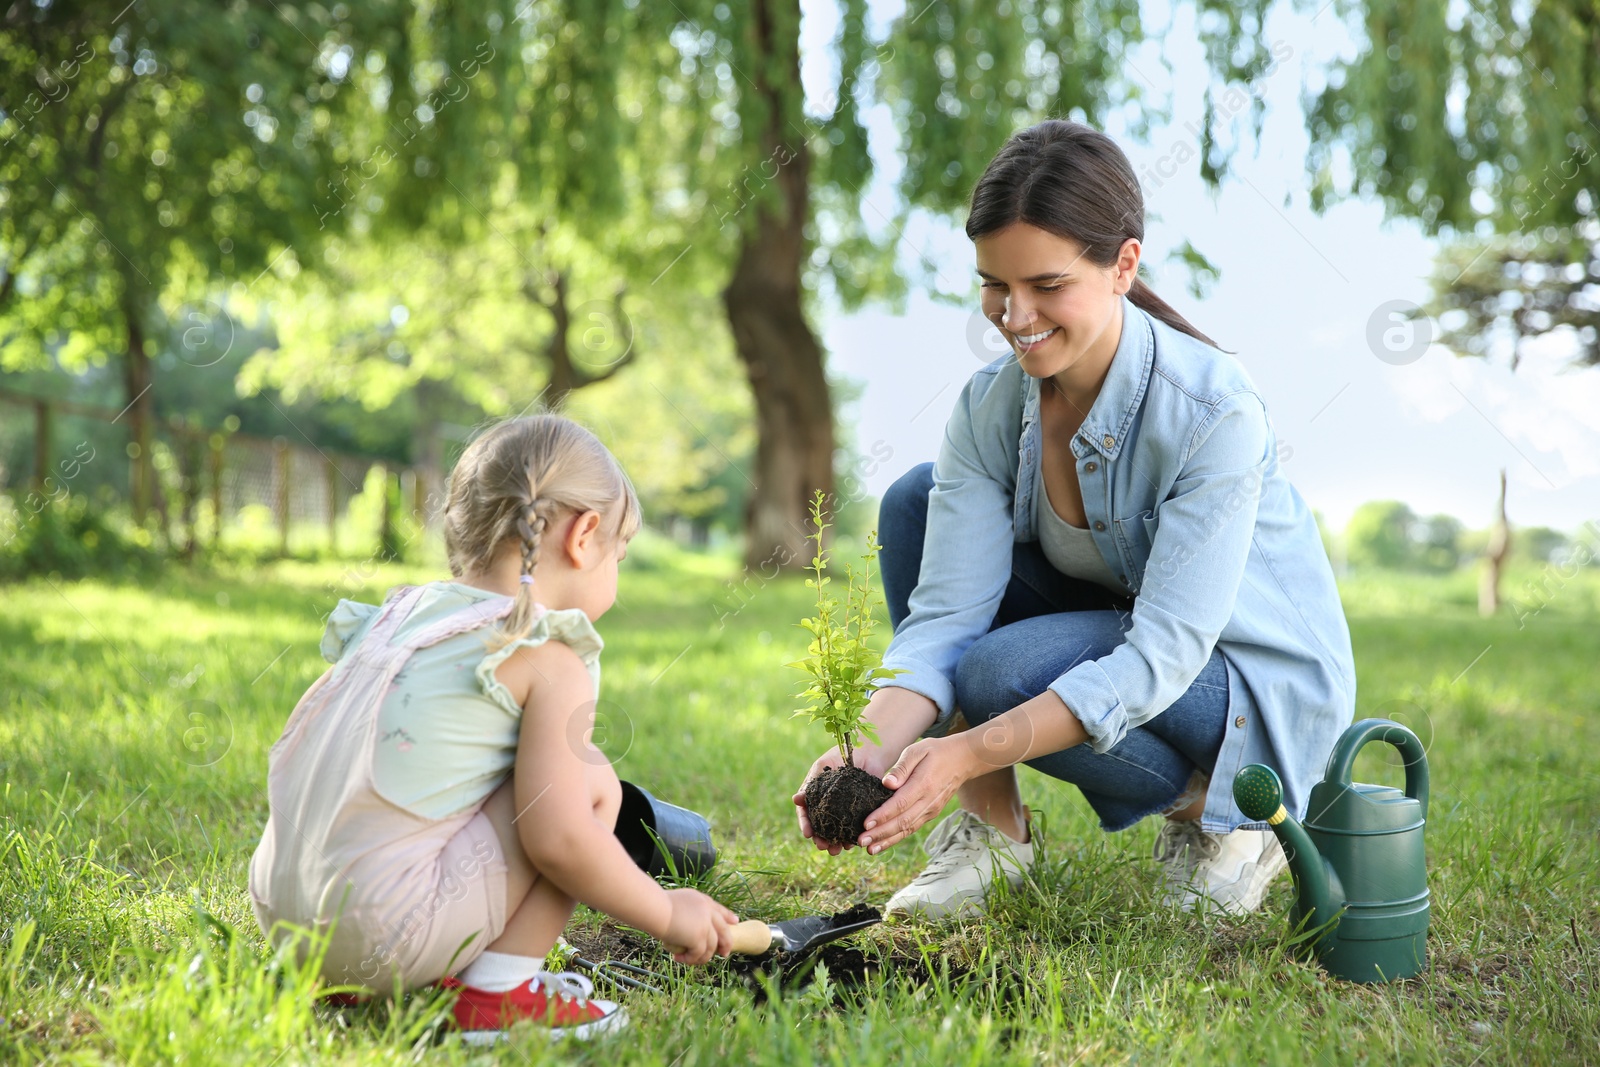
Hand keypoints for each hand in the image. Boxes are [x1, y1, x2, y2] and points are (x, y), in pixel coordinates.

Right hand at [659, 888, 738, 965]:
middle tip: (724, 954)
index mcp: (701, 900)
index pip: (718, 909)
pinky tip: (678, 959)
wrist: (654, 908)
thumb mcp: (675, 904)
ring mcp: (705, 924)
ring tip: (688, 961)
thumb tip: (686, 931)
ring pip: (711, 947)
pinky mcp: (699, 937)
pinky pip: (699, 954)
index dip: (727, 916)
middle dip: (726, 943)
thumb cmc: (655, 905)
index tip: (734, 922)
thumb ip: (686, 915)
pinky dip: (690, 960)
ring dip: (701, 957)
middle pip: (724, 930)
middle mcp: (707, 911)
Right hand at [793, 744, 894, 855]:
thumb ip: (811, 783)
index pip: (807, 814)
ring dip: (836, 843)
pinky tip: (853, 843)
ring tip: (836, 851)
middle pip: (821, 828)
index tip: (807, 834)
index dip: (806, 824)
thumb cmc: (841, 756)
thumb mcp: (823, 767)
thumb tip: (795, 800)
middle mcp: (828, 808)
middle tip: (822, 847)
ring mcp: (845, 812)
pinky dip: (854, 837)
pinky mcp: (861, 814)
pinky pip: (856, 829)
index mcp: (815, 797)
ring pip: (838, 832)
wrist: (868, 752)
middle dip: (820, 839)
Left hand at [858, 735, 975, 854]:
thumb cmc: (935, 752)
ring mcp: (931, 810)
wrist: (963, 760)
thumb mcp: (917, 750)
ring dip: (888, 841)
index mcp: (923, 784)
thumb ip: (902, 767)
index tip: (866, 824)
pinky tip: (884, 844)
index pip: (900, 804)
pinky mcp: (931, 814)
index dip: (882, 816)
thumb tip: (887, 783)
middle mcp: (928, 801)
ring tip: (870, 849)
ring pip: (907, 829)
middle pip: (902, 822)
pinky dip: (897, 838)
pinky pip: (912, 828)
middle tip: (861, 841)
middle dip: (881, 834)